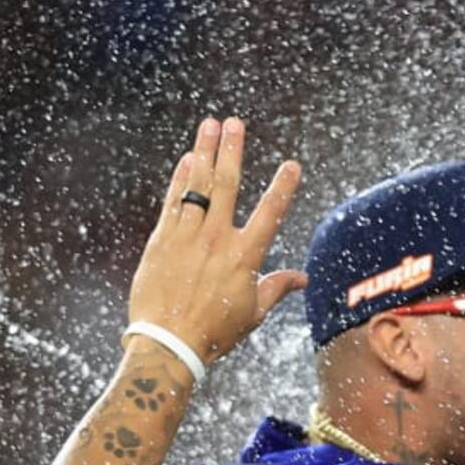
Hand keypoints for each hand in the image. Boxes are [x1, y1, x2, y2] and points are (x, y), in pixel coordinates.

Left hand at [126, 117, 306, 371]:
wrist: (168, 342)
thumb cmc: (215, 331)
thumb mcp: (254, 312)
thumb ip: (277, 287)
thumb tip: (302, 279)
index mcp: (245, 256)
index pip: (270, 213)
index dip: (283, 187)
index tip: (292, 164)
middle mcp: (216, 239)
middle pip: (226, 185)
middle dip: (232, 150)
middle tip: (234, 123)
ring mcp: (187, 236)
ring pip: (197, 186)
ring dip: (203, 152)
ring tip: (208, 126)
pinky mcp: (162, 240)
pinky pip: (173, 202)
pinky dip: (179, 179)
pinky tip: (185, 160)